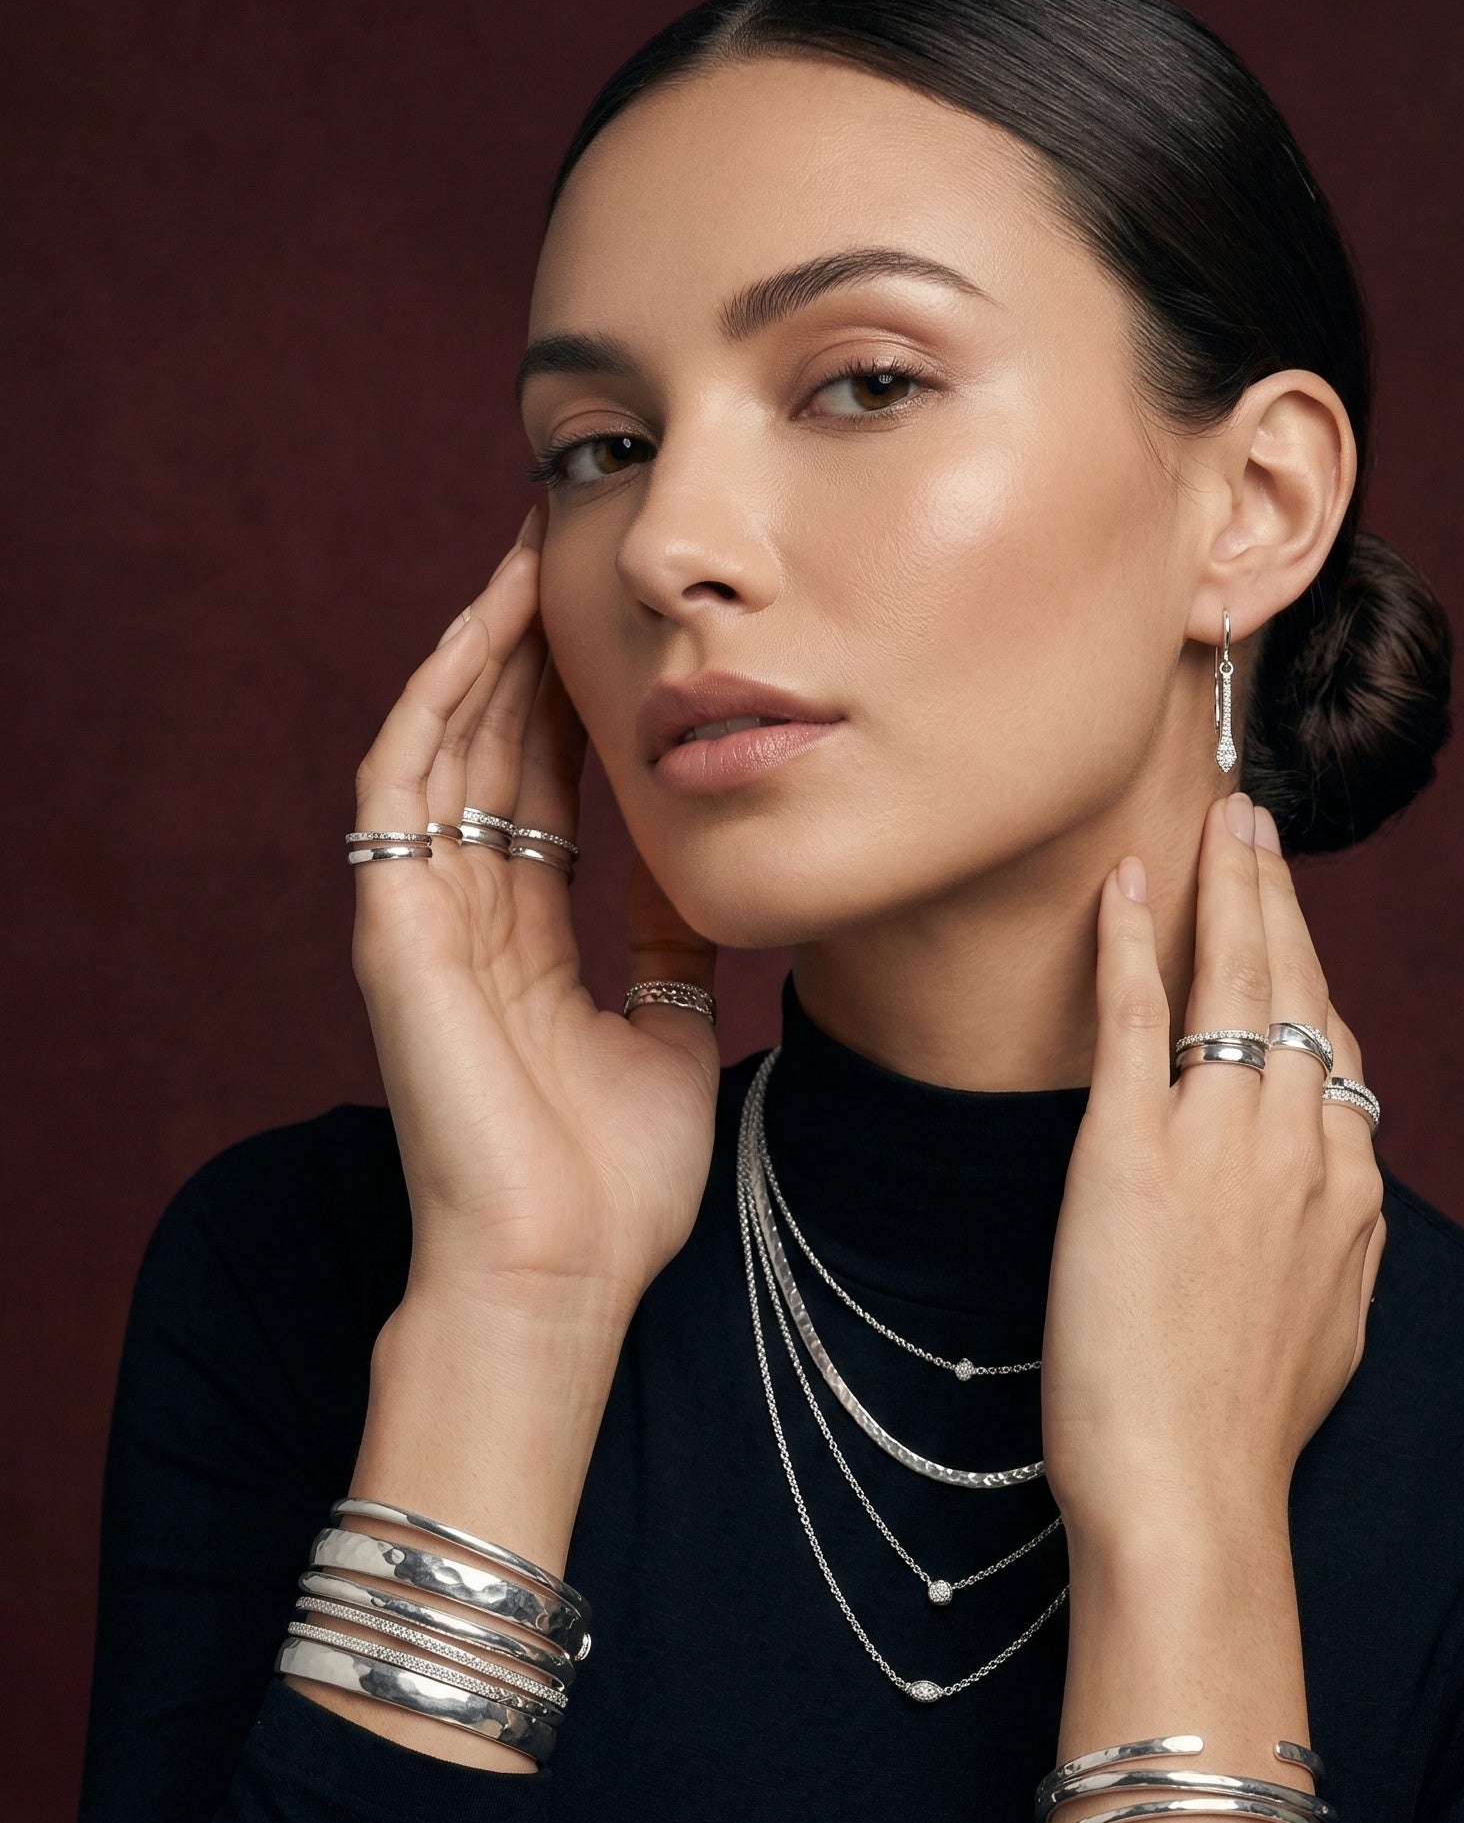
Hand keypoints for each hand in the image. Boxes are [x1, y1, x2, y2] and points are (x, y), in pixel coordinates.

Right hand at [351, 511, 718, 1319]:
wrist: (562, 1273)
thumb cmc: (614, 1185)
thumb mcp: (672, 1032)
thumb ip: (673, 948)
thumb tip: (712, 868)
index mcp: (524, 940)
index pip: (545, 787)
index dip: (578, 700)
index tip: (629, 626)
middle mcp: (466, 914)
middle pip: (493, 747)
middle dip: (529, 645)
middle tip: (575, 548)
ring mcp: (421, 916)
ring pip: (442, 743)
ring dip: (480, 646)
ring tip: (529, 554)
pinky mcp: (393, 928)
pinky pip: (400, 782)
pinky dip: (438, 698)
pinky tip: (481, 629)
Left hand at [1042, 790, 1385, 1567]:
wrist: (1189, 1493)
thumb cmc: (1240, 1437)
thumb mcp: (1330, 1334)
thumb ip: (1339, 1249)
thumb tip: (1343, 1212)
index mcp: (1347, 1191)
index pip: (1334, 1053)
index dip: (1308, 979)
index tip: (1288, 935)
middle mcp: (1298, 1148)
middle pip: (1296, 990)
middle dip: (1278, 894)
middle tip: (1256, 821)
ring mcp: (1218, 1144)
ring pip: (1232, 982)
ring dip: (1226, 887)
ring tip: (1217, 823)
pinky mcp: (1128, 1154)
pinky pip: (1137, 1019)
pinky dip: (1132, 942)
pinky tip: (1126, 888)